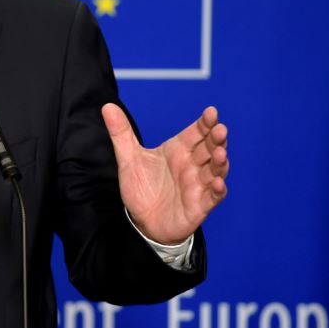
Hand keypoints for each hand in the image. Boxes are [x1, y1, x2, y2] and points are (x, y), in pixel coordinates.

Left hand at [101, 104, 227, 244]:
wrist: (142, 221)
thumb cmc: (141, 187)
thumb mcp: (128, 159)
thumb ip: (121, 133)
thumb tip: (107, 106)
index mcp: (178, 150)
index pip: (195, 133)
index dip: (205, 123)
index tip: (211, 112)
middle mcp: (191, 165)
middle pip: (209, 148)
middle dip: (216, 139)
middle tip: (220, 129)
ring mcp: (197, 185)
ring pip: (215, 170)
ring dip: (220, 162)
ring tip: (221, 153)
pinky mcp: (199, 206)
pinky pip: (212, 197)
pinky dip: (217, 190)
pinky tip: (218, 183)